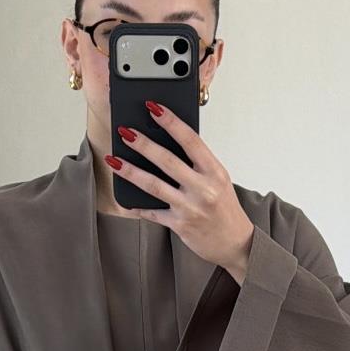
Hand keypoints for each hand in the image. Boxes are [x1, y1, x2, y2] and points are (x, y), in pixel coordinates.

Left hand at [105, 104, 254, 280]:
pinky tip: (125, 199)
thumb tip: (168, 143)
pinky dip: (138, 206)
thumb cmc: (225, 208)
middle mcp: (203, 188)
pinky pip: (153, 213)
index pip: (191, 140)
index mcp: (215, 171)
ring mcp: (190, 208)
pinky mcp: (180, 225)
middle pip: (167, 161)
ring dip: (131, 171)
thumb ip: (198, 164)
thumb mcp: (219, 180)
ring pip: (154, 185)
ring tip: (114, 160)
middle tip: (125, 132)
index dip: (171, 122)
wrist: (235, 243)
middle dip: (143, 144)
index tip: (153, 108)